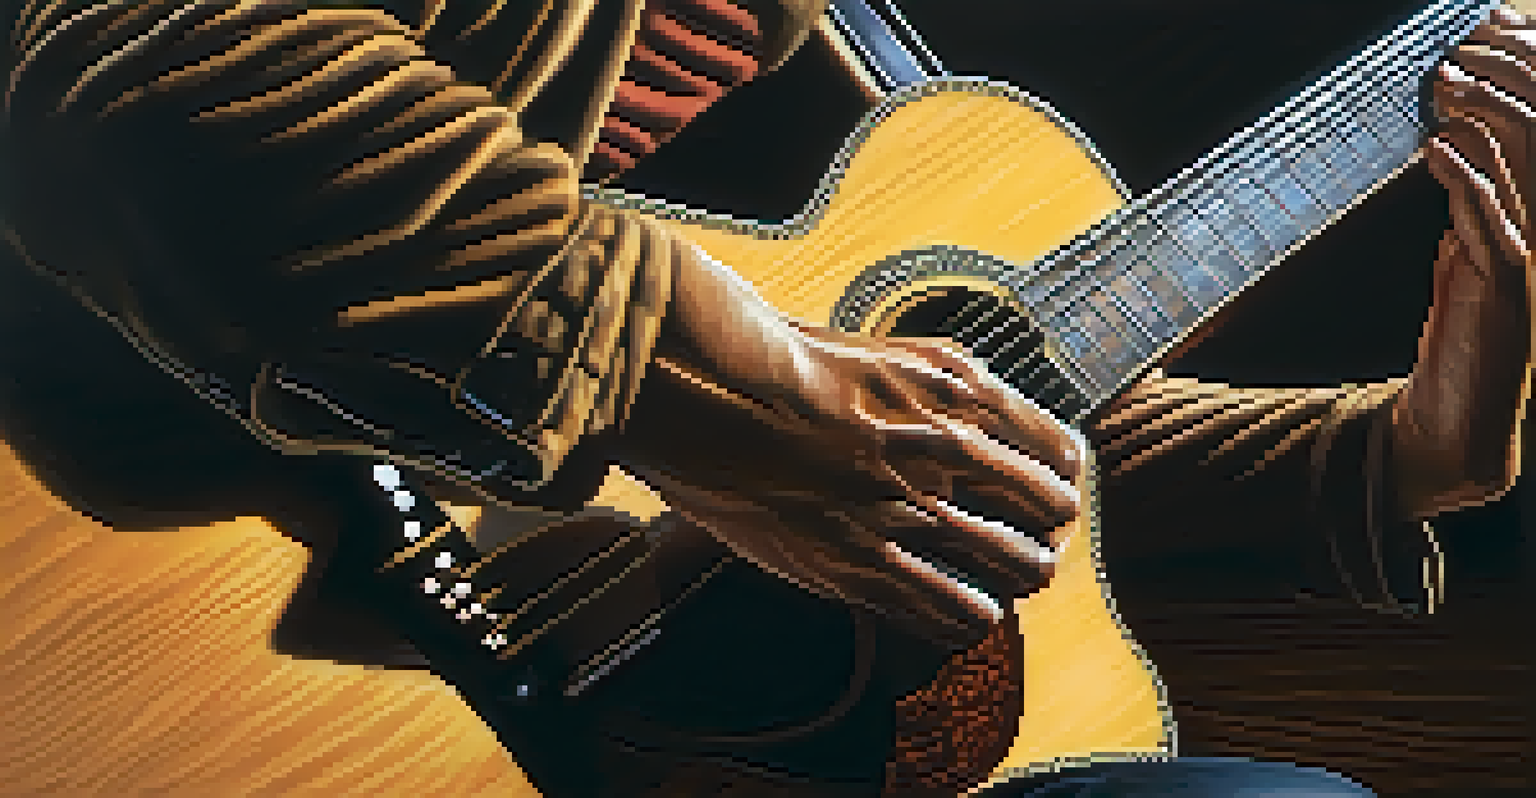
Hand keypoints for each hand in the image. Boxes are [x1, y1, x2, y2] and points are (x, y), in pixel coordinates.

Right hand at [619, 254, 1083, 650]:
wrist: (717, 391)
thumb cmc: (791, 368)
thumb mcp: (892, 356)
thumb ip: (951, 390)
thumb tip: (992, 424)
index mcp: (962, 391)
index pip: (1063, 458)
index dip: (1058, 487)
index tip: (1039, 502)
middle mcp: (951, 447)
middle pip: (1054, 516)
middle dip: (1043, 535)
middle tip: (1020, 547)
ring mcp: (912, 507)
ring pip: (1021, 568)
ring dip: (1012, 579)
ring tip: (990, 584)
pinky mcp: (867, 561)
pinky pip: (959, 611)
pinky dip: (968, 615)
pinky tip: (953, 609)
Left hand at [1389, 7, 1535, 516]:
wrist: (1453, 426)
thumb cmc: (1458, 347)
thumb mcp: (1462, 266)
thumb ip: (1465, 215)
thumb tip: (1451, 155)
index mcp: (1534, 231)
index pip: (1535, 148)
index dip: (1512, 99)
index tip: (1472, 57)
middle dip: (1503, 96)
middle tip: (1459, 58)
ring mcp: (1529, 264)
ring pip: (1520, 174)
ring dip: (1480, 123)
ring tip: (1446, 86)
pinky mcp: (1507, 290)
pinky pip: (1492, 222)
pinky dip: (1464, 180)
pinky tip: (1434, 148)